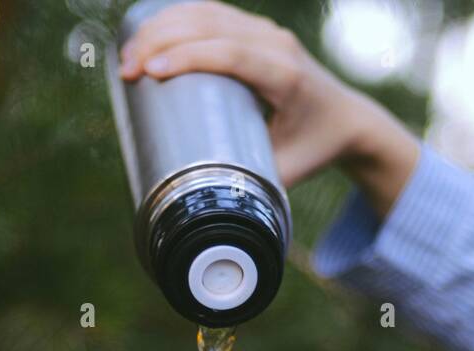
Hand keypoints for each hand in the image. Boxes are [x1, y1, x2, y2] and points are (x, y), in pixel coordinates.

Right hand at [119, 1, 419, 212]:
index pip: (233, 54)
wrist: (348, 118)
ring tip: (127, 55)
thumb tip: (205, 208)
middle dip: (162, 40)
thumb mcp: (286, 172)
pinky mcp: (255, 29)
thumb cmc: (315, 148)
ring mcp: (266, 31)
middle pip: (211, 26)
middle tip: (126, 69)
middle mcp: (277, 45)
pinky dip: (177, 18)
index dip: (189, 57)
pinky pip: (211, 12)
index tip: (151, 71)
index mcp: (286, 76)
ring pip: (207, 13)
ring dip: (162, 27)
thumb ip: (250, 186)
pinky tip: (148, 32)